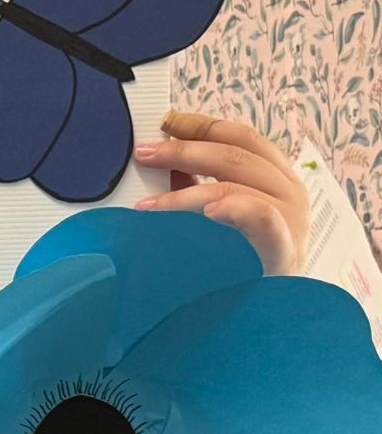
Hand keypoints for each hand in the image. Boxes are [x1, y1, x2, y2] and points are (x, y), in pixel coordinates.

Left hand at [134, 110, 309, 275]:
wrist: (272, 311)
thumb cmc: (242, 262)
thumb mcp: (222, 214)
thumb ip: (200, 185)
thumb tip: (157, 162)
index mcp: (275, 177)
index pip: (240, 137)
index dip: (202, 125)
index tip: (166, 121)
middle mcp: (288, 191)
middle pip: (234, 154)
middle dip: (183, 151)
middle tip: (143, 154)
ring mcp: (290, 218)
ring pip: (235, 185)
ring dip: (185, 191)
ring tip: (148, 203)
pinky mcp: (285, 248)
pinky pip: (260, 218)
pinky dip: (234, 210)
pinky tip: (209, 213)